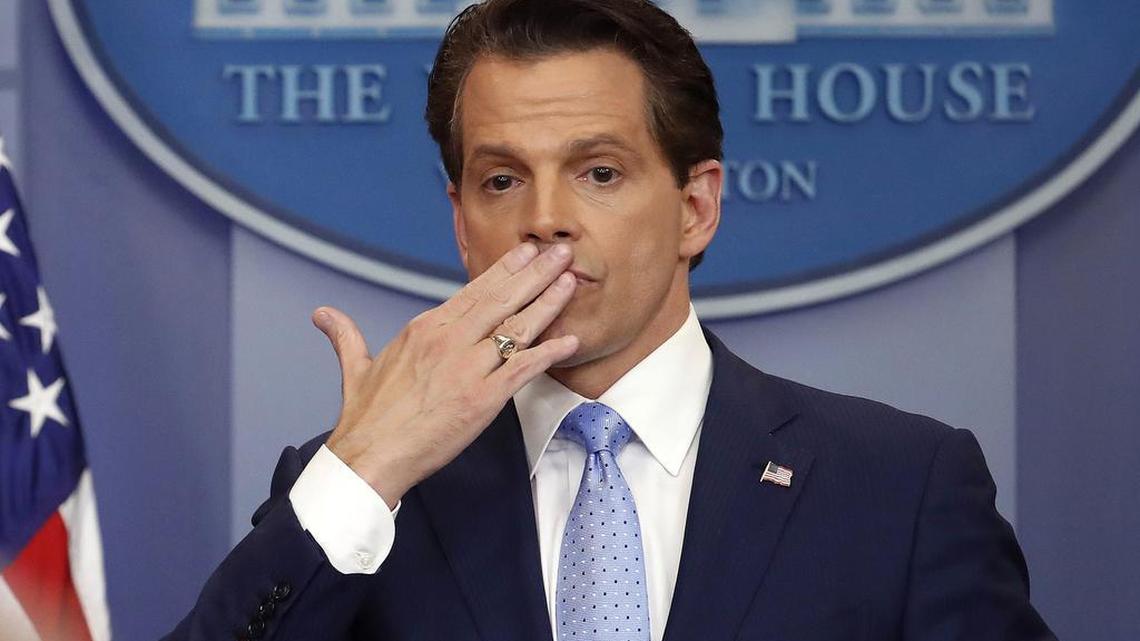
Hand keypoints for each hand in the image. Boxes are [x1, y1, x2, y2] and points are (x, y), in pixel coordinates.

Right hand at [312, 243, 579, 507]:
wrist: (368, 459)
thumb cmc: (365, 420)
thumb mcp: (356, 368)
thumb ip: (346, 336)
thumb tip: (322, 315)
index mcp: (423, 328)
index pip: (473, 291)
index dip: (505, 270)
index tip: (527, 253)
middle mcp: (448, 340)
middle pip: (501, 299)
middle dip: (536, 273)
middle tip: (563, 251)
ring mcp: (467, 367)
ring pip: (517, 326)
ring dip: (549, 302)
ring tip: (573, 280)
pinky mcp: (482, 398)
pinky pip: (523, 369)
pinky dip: (549, 353)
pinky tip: (571, 340)